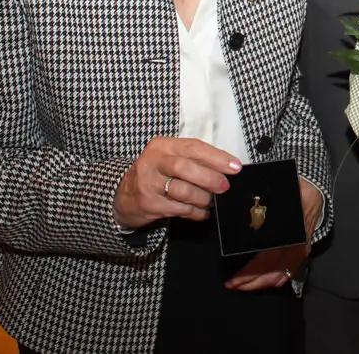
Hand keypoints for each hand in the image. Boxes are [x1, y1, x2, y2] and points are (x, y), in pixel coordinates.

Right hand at [114, 137, 240, 228]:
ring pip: (183, 191)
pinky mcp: (149, 204)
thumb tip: (226, 168)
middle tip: (224, 186)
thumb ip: (193, 160)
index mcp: (162, 146)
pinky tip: (202, 213)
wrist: (124, 197)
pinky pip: (180, 209)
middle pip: (185, 167)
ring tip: (211, 201)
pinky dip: (196, 212)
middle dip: (209, 178)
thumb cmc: (155, 175)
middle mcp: (152, 162)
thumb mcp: (168, 159)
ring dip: (203, 198)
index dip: (216, 157)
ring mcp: (149, 184)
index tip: (235, 167)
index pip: (193, 147)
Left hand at [225, 179, 321, 291]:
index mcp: (290, 233)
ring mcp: (301, 253)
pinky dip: (273, 281)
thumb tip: (243, 208)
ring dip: (259, 283)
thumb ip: (265, 201)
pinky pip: (287, 274)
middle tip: (231, 284)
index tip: (233, 278)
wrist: (315, 192)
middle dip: (249, 281)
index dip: (250, 271)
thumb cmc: (294, 192)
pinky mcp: (302, 255)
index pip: (266, 259)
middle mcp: (296, 247)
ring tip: (240, 285)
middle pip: (271, 271)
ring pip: (279, 276)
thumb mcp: (281, 192)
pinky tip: (259, 283)